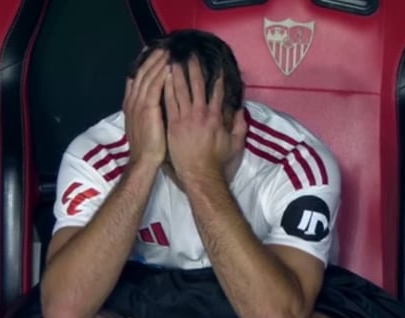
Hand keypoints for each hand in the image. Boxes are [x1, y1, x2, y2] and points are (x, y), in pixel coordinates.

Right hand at [123, 49, 169, 167]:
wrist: (144, 161)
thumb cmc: (148, 147)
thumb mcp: (144, 125)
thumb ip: (148, 110)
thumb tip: (157, 100)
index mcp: (131, 105)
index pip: (135, 79)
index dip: (143, 66)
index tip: (152, 55)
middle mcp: (132, 102)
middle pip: (141, 74)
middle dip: (152, 60)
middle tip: (163, 48)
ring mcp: (138, 105)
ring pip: (148, 77)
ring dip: (158, 63)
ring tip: (168, 52)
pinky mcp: (147, 109)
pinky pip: (155, 87)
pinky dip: (161, 75)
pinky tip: (169, 67)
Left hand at [163, 57, 236, 184]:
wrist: (200, 174)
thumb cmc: (217, 162)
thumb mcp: (236, 144)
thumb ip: (240, 126)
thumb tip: (241, 111)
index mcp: (216, 117)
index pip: (217, 93)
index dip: (217, 79)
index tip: (215, 67)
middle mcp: (201, 114)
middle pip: (197, 86)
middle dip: (194, 69)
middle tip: (190, 55)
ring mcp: (186, 118)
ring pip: (181, 91)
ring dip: (177, 75)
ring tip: (174, 61)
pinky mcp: (173, 124)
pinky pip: (169, 102)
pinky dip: (167, 89)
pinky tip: (163, 79)